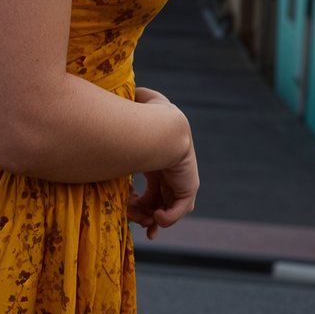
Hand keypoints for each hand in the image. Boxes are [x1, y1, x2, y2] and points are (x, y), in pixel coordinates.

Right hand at [127, 88, 198, 239]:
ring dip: (151, 217)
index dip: (140, 201)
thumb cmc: (144, 116)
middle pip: (159, 200)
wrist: (161, 129)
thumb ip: (131, 99)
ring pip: (168, 207)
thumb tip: (124, 93)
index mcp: (160, 159)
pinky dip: (168, 218)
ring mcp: (182, 179)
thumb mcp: (136, 104)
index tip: (126, 208)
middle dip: (144, 213)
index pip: (153, 187)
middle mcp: (171, 170)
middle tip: (132, 218)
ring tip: (141, 220)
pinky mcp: (189, 187)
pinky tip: (155, 217)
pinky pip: (180, 210)